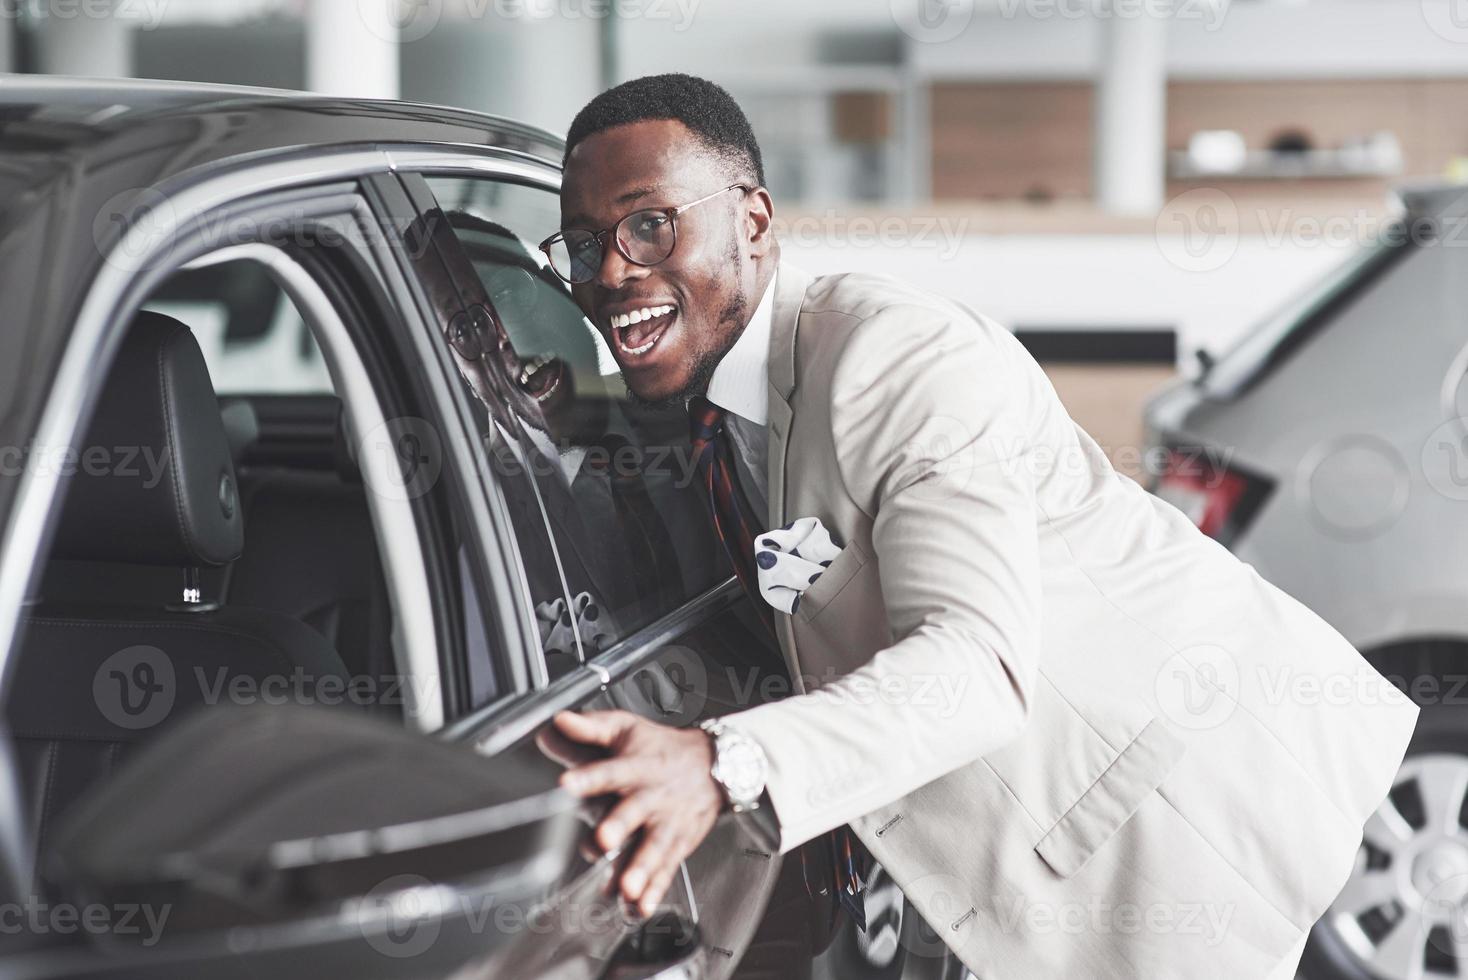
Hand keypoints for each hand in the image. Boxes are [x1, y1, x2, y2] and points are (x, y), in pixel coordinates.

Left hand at [552, 709, 722, 915]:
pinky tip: (639, 908)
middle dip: (618, 827)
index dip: (588, 777)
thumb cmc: (661, 749)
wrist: (716, 765)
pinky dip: (654, 891)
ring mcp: (666, 823)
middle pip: (633, 812)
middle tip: (602, 841)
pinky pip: (666, 870)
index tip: (565, 785)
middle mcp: (651, 796)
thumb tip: (556, 721)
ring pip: (653, 847)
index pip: (609, 770)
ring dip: (639, 869)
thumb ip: (590, 728)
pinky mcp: (677, 845)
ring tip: (625, 889)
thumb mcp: (626, 729)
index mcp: (635, 766)